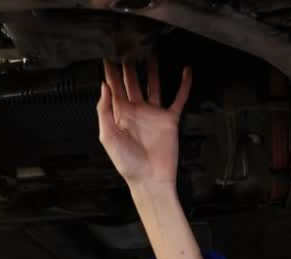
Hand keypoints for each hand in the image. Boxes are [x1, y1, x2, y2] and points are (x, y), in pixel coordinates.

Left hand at [97, 57, 191, 186]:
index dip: (111, 73)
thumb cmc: (126, 162)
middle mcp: (136, 111)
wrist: (149, 179)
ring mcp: (153, 114)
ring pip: (153, 86)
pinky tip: (186, 72)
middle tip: (128, 48)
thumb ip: (105, 111)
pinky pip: (178, 99)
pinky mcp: (169, 119)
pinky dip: (183, 85)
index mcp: (120, 115)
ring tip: (151, 53)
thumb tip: (104, 86)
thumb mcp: (108, 136)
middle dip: (129, 67)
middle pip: (132, 83)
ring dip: (152, 71)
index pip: (114, 89)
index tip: (109, 56)